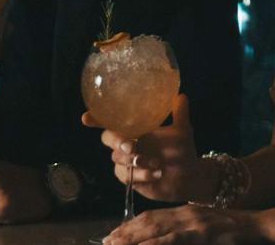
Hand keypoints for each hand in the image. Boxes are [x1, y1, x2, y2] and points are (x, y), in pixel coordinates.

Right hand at [85, 93, 212, 202]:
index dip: (96, 120)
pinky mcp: (130, 179)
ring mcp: (127, 162)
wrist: (188, 176)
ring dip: (135, 161)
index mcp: (137, 129)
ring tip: (156, 163)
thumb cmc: (182, 150)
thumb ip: (180, 114)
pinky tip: (157, 173)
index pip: (112, 122)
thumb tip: (181, 96)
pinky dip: (141, 174)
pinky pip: (126, 176)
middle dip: (117, 141)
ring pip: (117, 159)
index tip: (86, 118)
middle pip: (109, 139)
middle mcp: (129, 143)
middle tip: (132, 146)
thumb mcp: (183, 131)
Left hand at [102, 205, 266, 244]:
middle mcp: (186, 214)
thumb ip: (184, 231)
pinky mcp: (202, 234)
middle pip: (149, 221)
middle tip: (106, 241)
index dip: (130, 225)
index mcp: (185, 212)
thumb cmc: (231, 230)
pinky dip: (157, 242)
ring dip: (134, 238)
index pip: (151, 216)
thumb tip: (164, 236)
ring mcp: (193, 223)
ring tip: (115, 244)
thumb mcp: (205, 227)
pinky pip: (174, 239)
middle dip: (126, 232)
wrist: (257, 226)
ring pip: (157, 229)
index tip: (113, 234)